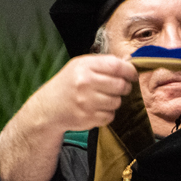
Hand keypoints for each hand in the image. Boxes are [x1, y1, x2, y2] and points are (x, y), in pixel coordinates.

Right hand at [0, 55, 137, 180]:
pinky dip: (107, 114)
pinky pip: (110, 116)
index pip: (116, 66)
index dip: (129, 71)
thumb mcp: (80, 66)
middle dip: (124, 87)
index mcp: (84, 66)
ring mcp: (86, 102)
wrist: (49, 108)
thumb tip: (129, 63)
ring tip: (102, 98)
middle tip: (120, 88)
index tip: (132, 75)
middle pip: (120, 85)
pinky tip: (96, 109)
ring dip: (114, 101)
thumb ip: (103, 64)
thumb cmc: (68, 84)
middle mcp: (85, 83)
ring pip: (117, 102)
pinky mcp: (88, 118)